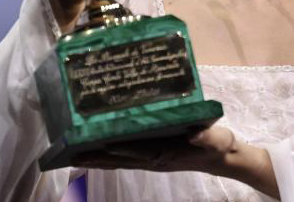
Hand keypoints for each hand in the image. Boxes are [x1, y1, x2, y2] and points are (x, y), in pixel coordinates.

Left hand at [72, 126, 278, 197]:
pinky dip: (107, 155)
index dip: (117, 149)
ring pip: (118, 160)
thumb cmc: (219, 146)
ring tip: (71, 153)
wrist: (225, 159)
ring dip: (96, 157)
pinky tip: (94, 150)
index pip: (137, 151)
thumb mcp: (218, 139)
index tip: (97, 143)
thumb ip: (208, 136)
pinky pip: (125, 157)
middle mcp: (154, 159)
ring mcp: (151, 159)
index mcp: (167, 154)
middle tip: (68, 152)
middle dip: (95, 156)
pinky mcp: (152, 156)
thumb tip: (195, 133)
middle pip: (119, 159)